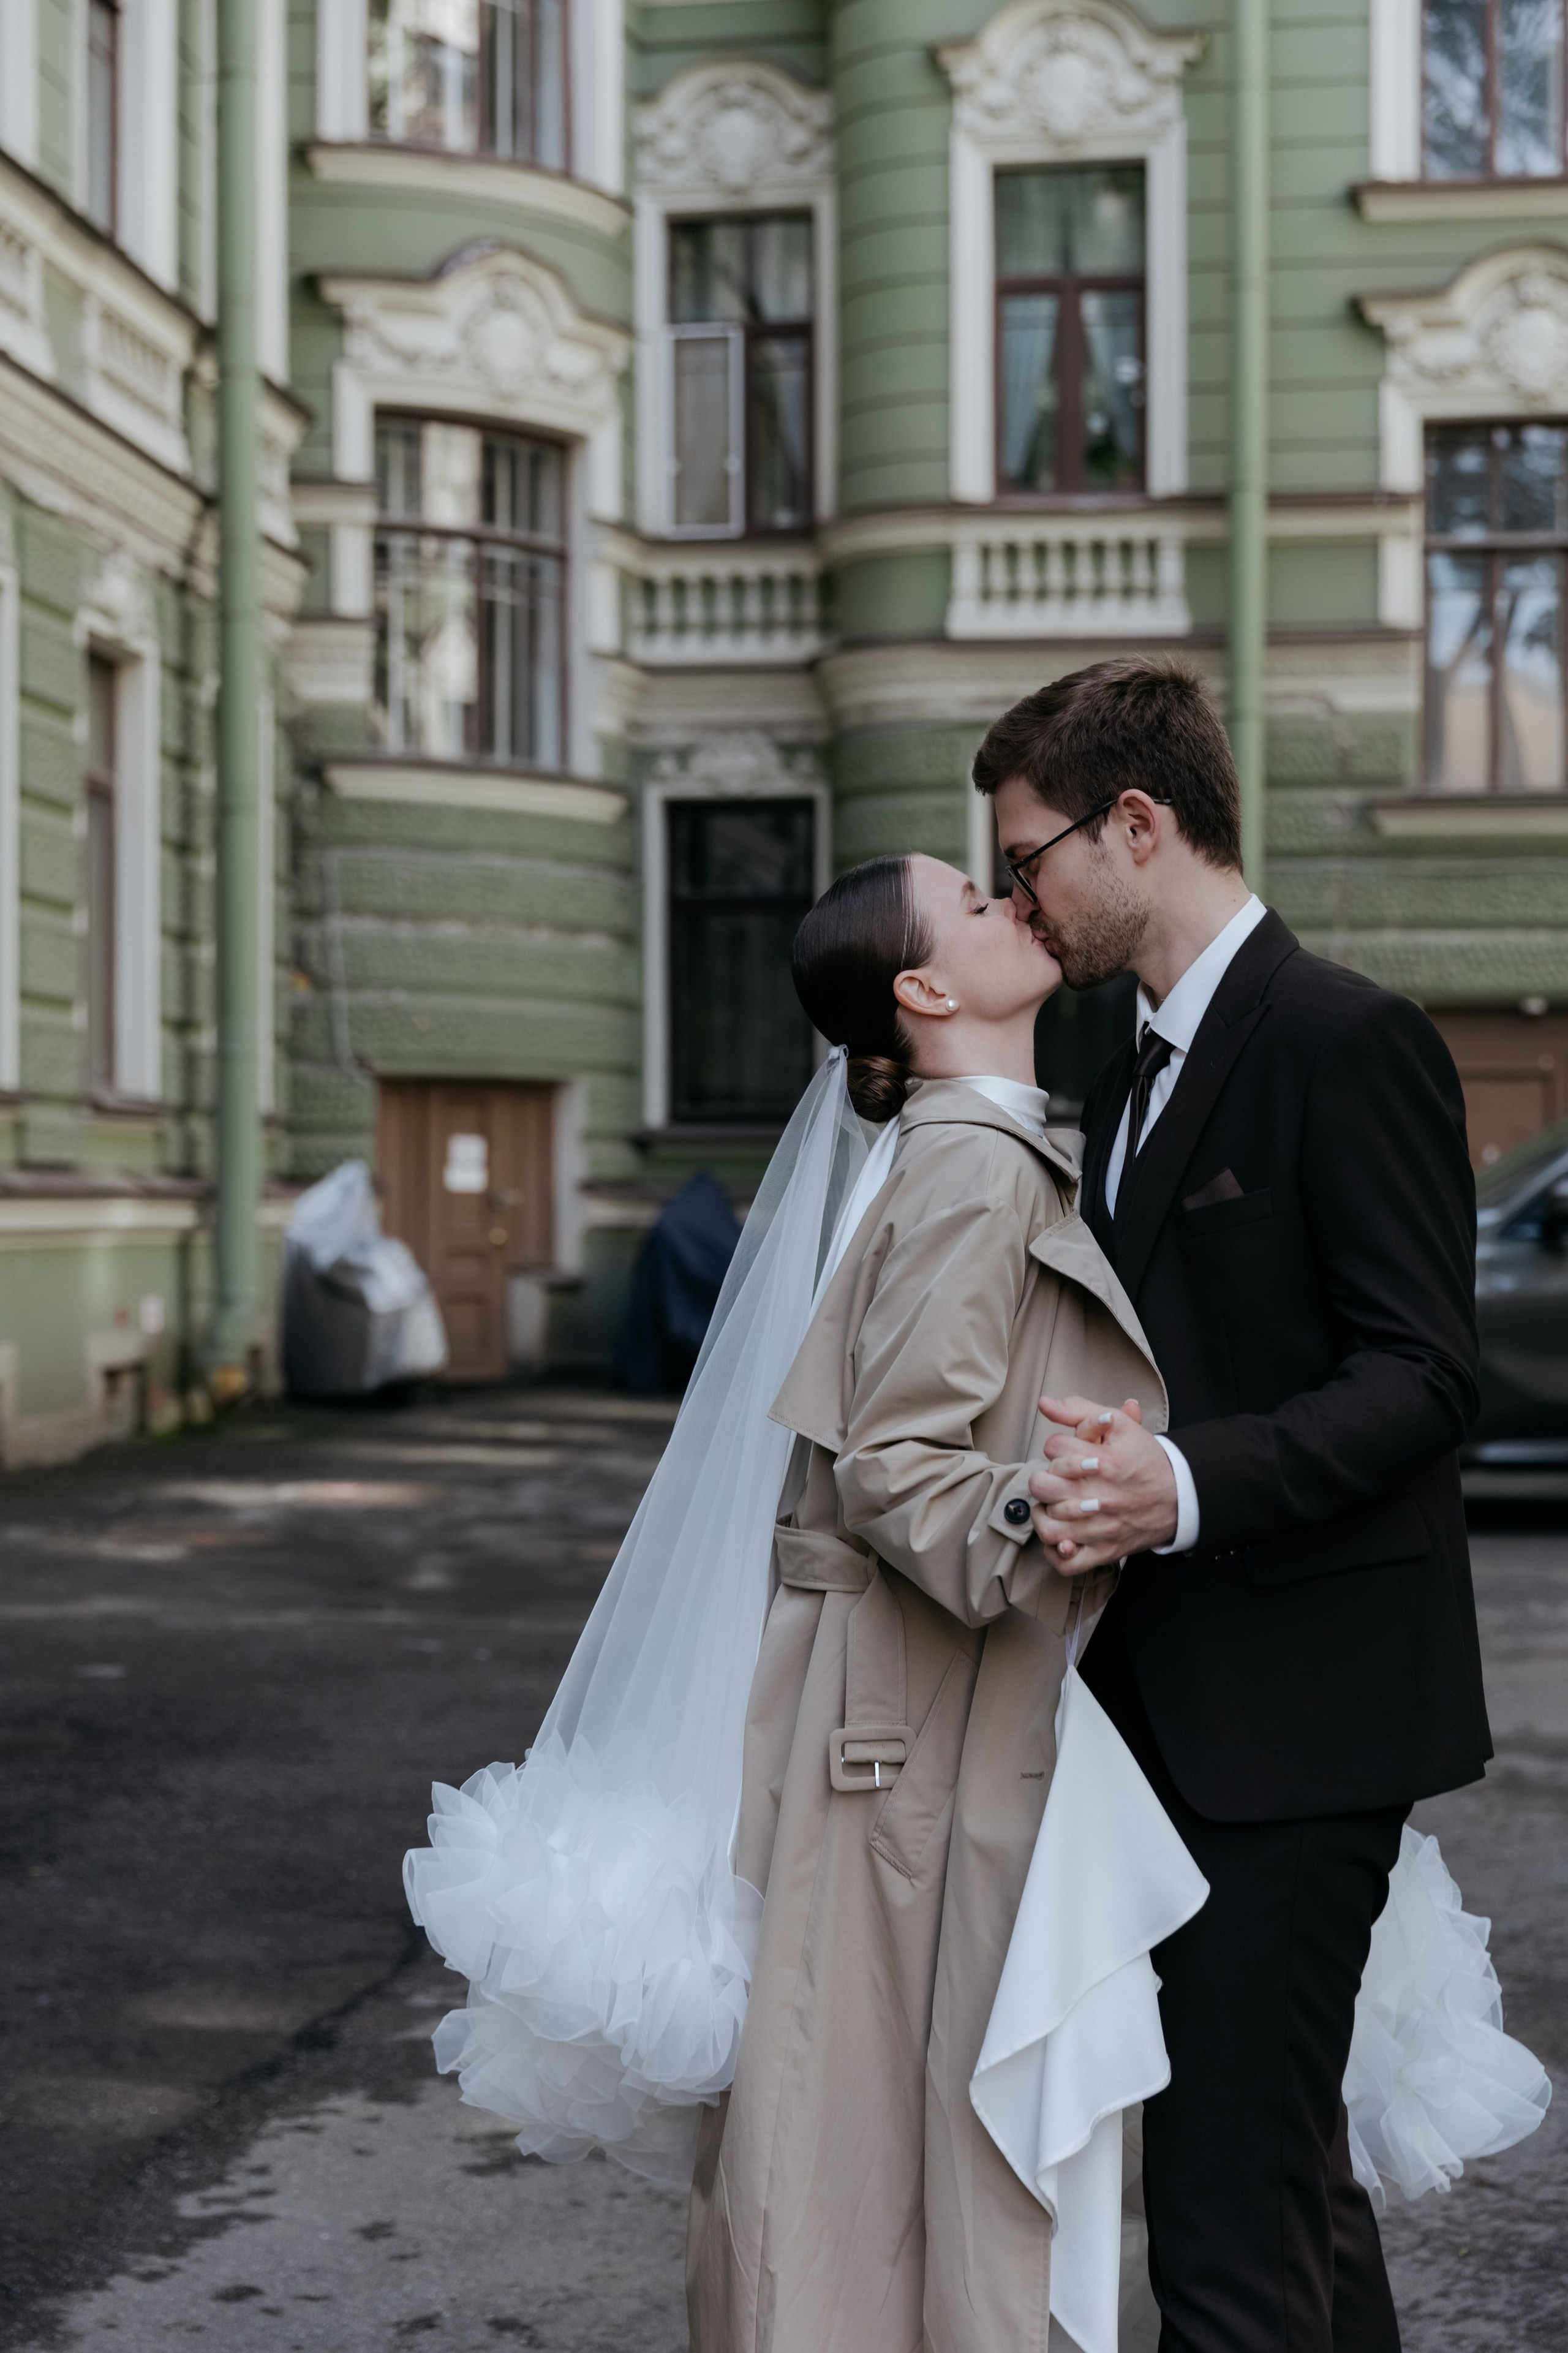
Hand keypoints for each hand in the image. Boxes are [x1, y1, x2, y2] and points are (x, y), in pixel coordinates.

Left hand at [1027, 1395, 1178, 1574]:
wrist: (1180, 1496)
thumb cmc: (1147, 1461)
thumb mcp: (1119, 1425)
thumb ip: (1080, 1410)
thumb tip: (1046, 1404)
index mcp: (1103, 1462)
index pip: (1053, 1447)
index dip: (1055, 1446)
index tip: (1065, 1452)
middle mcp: (1100, 1496)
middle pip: (1043, 1486)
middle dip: (1043, 1478)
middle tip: (1054, 1479)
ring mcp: (1101, 1527)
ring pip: (1049, 1527)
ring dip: (1042, 1515)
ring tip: (1051, 1506)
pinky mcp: (1105, 1551)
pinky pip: (1067, 1562)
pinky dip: (1056, 1553)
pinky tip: (1060, 1536)